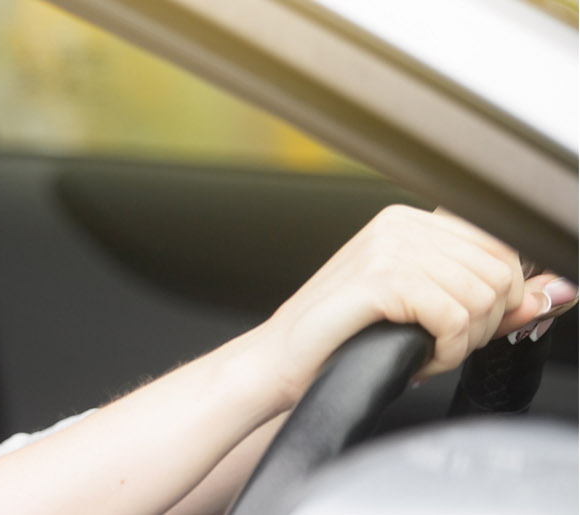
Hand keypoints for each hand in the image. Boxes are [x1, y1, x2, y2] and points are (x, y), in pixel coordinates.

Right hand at [244, 205, 572, 404]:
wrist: (278, 363)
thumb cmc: (340, 341)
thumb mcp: (424, 315)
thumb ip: (487, 303)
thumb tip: (551, 294)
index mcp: (408, 223)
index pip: (502, 249)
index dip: (500, 300)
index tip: (464, 330)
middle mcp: (400, 224)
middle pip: (501, 273)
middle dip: (484, 325)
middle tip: (442, 347)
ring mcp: (390, 247)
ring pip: (483, 297)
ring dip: (463, 342)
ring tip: (425, 353)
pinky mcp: (382, 277)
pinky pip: (454, 317)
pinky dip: (446, 351)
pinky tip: (417, 359)